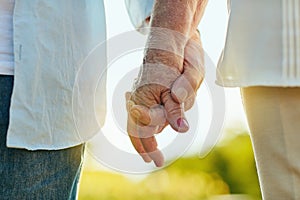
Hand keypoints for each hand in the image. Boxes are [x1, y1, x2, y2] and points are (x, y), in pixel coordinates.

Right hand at [126, 30, 203, 166]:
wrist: (172, 37)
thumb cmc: (177, 58)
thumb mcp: (184, 82)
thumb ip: (177, 107)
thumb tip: (181, 129)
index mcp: (143, 98)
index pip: (141, 130)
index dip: (148, 147)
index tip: (156, 161)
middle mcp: (139, 97)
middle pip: (135, 128)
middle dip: (144, 146)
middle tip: (153, 161)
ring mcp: (142, 93)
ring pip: (140, 120)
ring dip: (146, 135)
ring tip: (152, 151)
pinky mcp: (147, 90)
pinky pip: (144, 111)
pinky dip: (147, 123)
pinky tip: (154, 129)